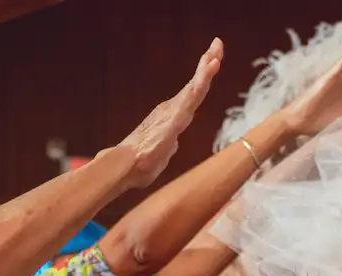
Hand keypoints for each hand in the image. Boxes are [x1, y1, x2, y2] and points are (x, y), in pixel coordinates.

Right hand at [115, 38, 224, 188]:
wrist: (123, 167)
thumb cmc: (140, 163)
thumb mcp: (162, 152)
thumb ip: (169, 144)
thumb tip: (173, 142)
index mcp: (173, 116)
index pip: (194, 93)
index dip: (204, 76)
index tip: (214, 58)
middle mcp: (173, 109)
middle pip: (196, 84)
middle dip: (208, 62)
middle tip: (218, 42)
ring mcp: (174, 112)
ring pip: (195, 88)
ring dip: (206, 69)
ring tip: (216, 51)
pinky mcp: (174, 118)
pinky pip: (192, 97)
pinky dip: (202, 81)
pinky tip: (210, 70)